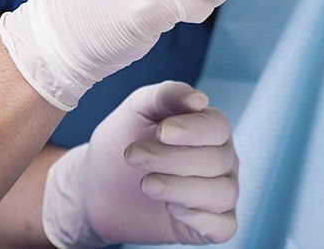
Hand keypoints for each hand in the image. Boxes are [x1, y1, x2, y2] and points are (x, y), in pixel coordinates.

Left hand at [43, 81, 237, 247]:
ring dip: (182, 189)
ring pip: (223, 193)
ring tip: (147, 185)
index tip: (161, 132)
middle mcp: (223, 159)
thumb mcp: (138, 110)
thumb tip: (201, 100)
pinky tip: (171, 209)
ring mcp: (220, 193)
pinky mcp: (212, 225)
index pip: (218, 127)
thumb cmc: (123, 141)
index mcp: (210, 128)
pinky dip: (201, 219)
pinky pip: (225, 227)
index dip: (192, 130)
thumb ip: (167, 95)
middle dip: (172, 159)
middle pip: (217, 160)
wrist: (98, 186)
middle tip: (133, 156)